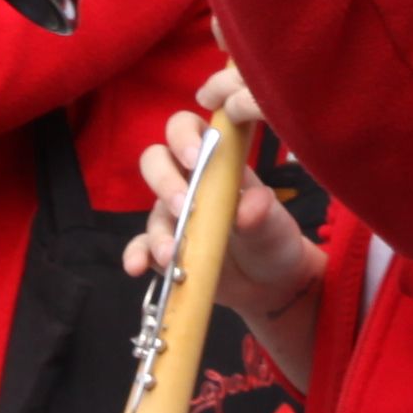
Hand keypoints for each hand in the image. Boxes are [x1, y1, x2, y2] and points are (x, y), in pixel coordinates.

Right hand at [127, 69, 327, 388]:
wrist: (274, 289)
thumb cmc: (278, 243)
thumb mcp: (277, 228)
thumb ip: (262, 213)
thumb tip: (248, 205)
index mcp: (225, 160)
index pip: (196, 123)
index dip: (192, 129)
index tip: (199, 151)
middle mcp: (195, 180)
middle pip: (160, 153)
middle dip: (167, 172)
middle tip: (184, 196)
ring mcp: (176, 212)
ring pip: (147, 199)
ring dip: (152, 219)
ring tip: (169, 249)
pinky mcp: (166, 246)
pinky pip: (136, 245)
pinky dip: (134, 255)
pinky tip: (140, 270)